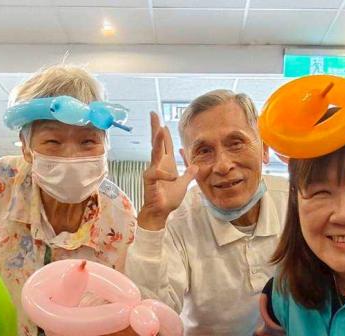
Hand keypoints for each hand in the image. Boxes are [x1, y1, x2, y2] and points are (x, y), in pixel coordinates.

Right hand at [137, 112, 200, 230]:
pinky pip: (156, 173)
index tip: (161, 121)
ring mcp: (152, 171)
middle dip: (155, 128)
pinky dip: (164, 174)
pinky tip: (172, 177)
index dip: (163, 133)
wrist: (160, 212)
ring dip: (158, 141)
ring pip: (155, 153)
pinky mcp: (149, 180)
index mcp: (165, 164)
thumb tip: (195, 165)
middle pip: (156, 142)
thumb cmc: (168, 199)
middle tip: (153, 114)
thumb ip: (188, 174)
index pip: (164, 145)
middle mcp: (157, 165)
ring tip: (160, 129)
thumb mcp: (183, 184)